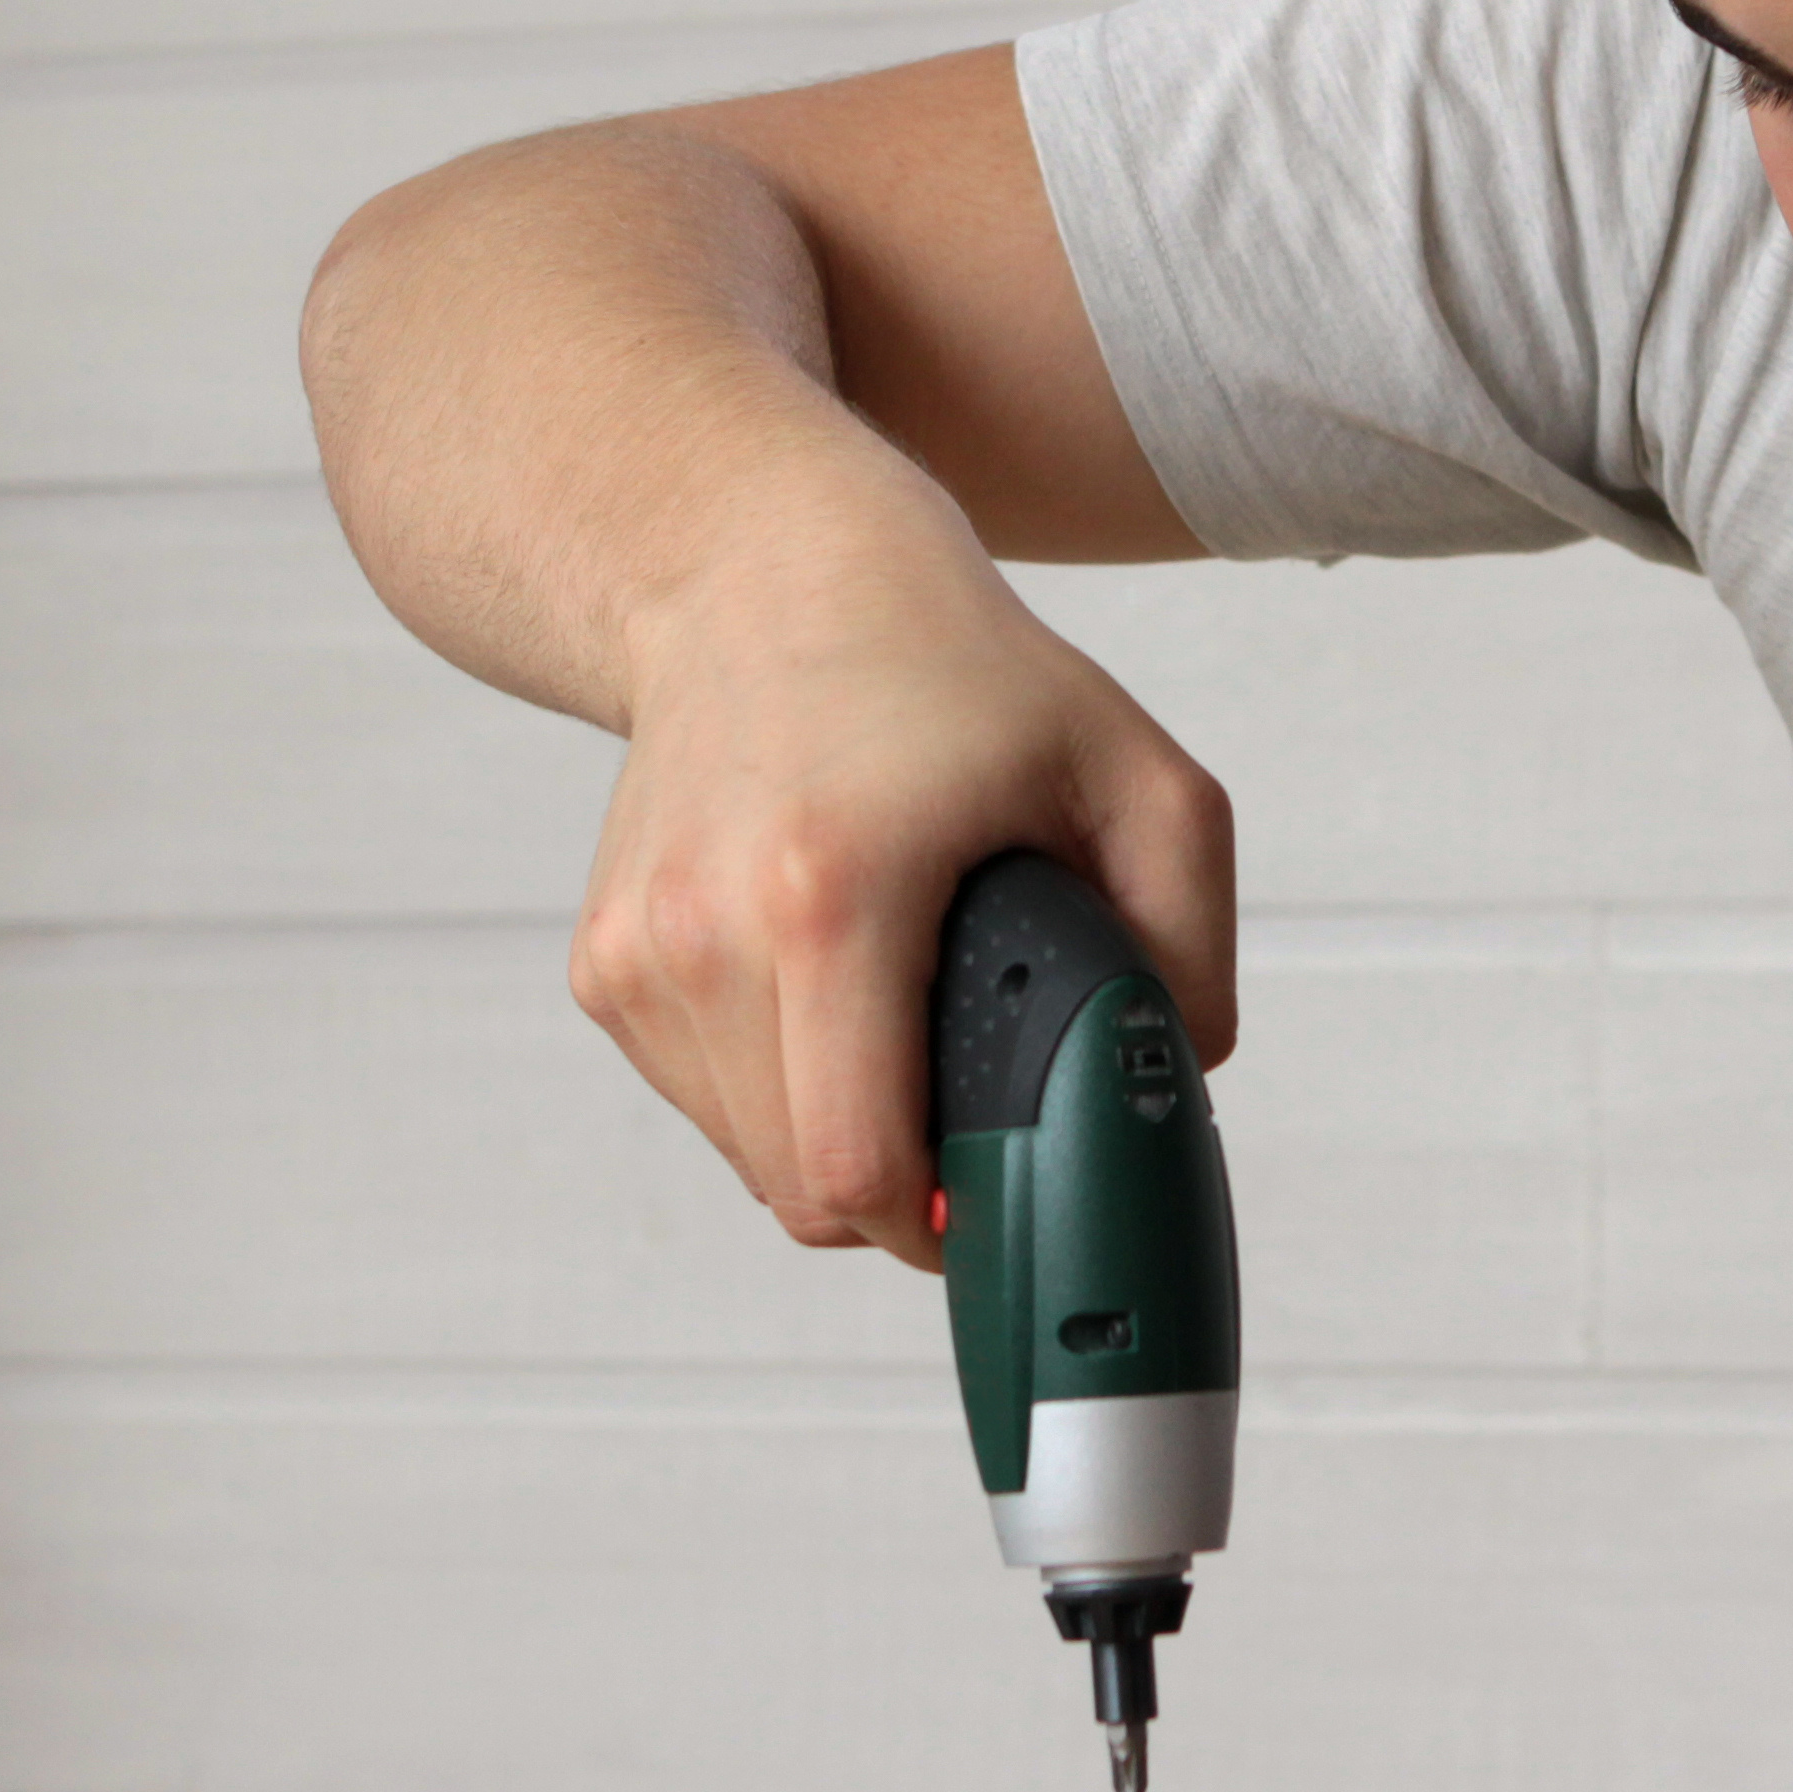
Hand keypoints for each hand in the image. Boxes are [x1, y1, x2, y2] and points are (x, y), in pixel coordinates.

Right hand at [564, 450, 1231, 1268]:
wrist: (756, 568)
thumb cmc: (945, 663)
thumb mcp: (1132, 770)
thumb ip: (1188, 939)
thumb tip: (1183, 1072)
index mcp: (829, 895)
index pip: (858, 1165)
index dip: (944, 1222)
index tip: (1004, 1209)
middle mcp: (706, 934)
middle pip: (803, 1189)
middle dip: (908, 1193)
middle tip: (981, 1128)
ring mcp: (638, 955)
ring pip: (751, 1160)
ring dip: (839, 1140)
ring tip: (908, 1030)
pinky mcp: (604, 964)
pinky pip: (706, 1103)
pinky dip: (778, 1089)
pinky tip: (834, 995)